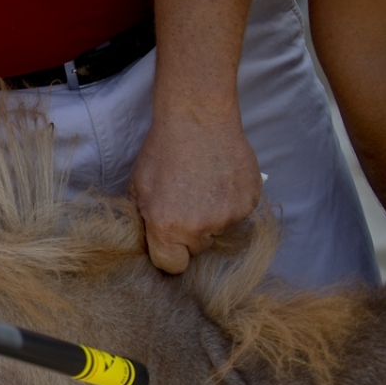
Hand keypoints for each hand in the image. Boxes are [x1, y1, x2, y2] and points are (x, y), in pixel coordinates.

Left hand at [129, 105, 261, 273]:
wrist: (197, 119)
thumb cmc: (162, 151)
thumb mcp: (136, 189)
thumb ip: (142, 223)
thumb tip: (148, 245)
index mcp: (167, 228)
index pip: (172, 265)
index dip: (168, 254)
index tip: (167, 242)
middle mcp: (200, 227)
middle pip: (196, 249)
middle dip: (189, 234)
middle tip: (184, 204)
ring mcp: (228, 216)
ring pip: (218, 232)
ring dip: (210, 218)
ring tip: (202, 188)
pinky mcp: (249, 202)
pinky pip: (237, 215)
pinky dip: (229, 203)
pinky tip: (218, 181)